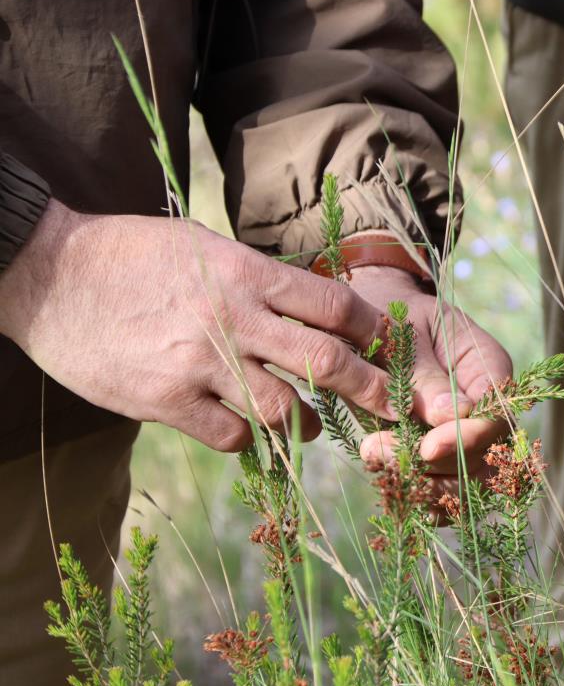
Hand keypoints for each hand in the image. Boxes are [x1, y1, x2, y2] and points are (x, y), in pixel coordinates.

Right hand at [0, 200, 393, 450]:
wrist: (47, 272)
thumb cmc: (133, 255)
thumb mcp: (206, 247)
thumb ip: (260, 280)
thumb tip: (316, 307)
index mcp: (247, 274)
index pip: (336, 306)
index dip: (374, 333)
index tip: (394, 351)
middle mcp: (233, 318)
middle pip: (326, 362)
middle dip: (371, 390)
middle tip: (393, 408)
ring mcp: (200, 363)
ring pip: (284, 411)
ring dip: (305, 424)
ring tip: (307, 425)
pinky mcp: (164, 400)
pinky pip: (230, 435)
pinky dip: (244, 437)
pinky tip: (239, 427)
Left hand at [346, 265, 512, 497]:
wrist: (366, 322)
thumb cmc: (390, 319)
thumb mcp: (403, 334)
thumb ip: (425, 374)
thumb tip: (454, 415)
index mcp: (488, 367)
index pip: (498, 412)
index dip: (470, 436)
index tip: (427, 447)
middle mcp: (484, 408)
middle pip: (486, 455)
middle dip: (438, 465)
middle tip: (376, 448)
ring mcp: (464, 437)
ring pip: (467, 483)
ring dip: (423, 485)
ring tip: (371, 454)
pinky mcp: (439, 459)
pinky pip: (442, 494)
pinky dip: (416, 496)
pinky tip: (384, 477)